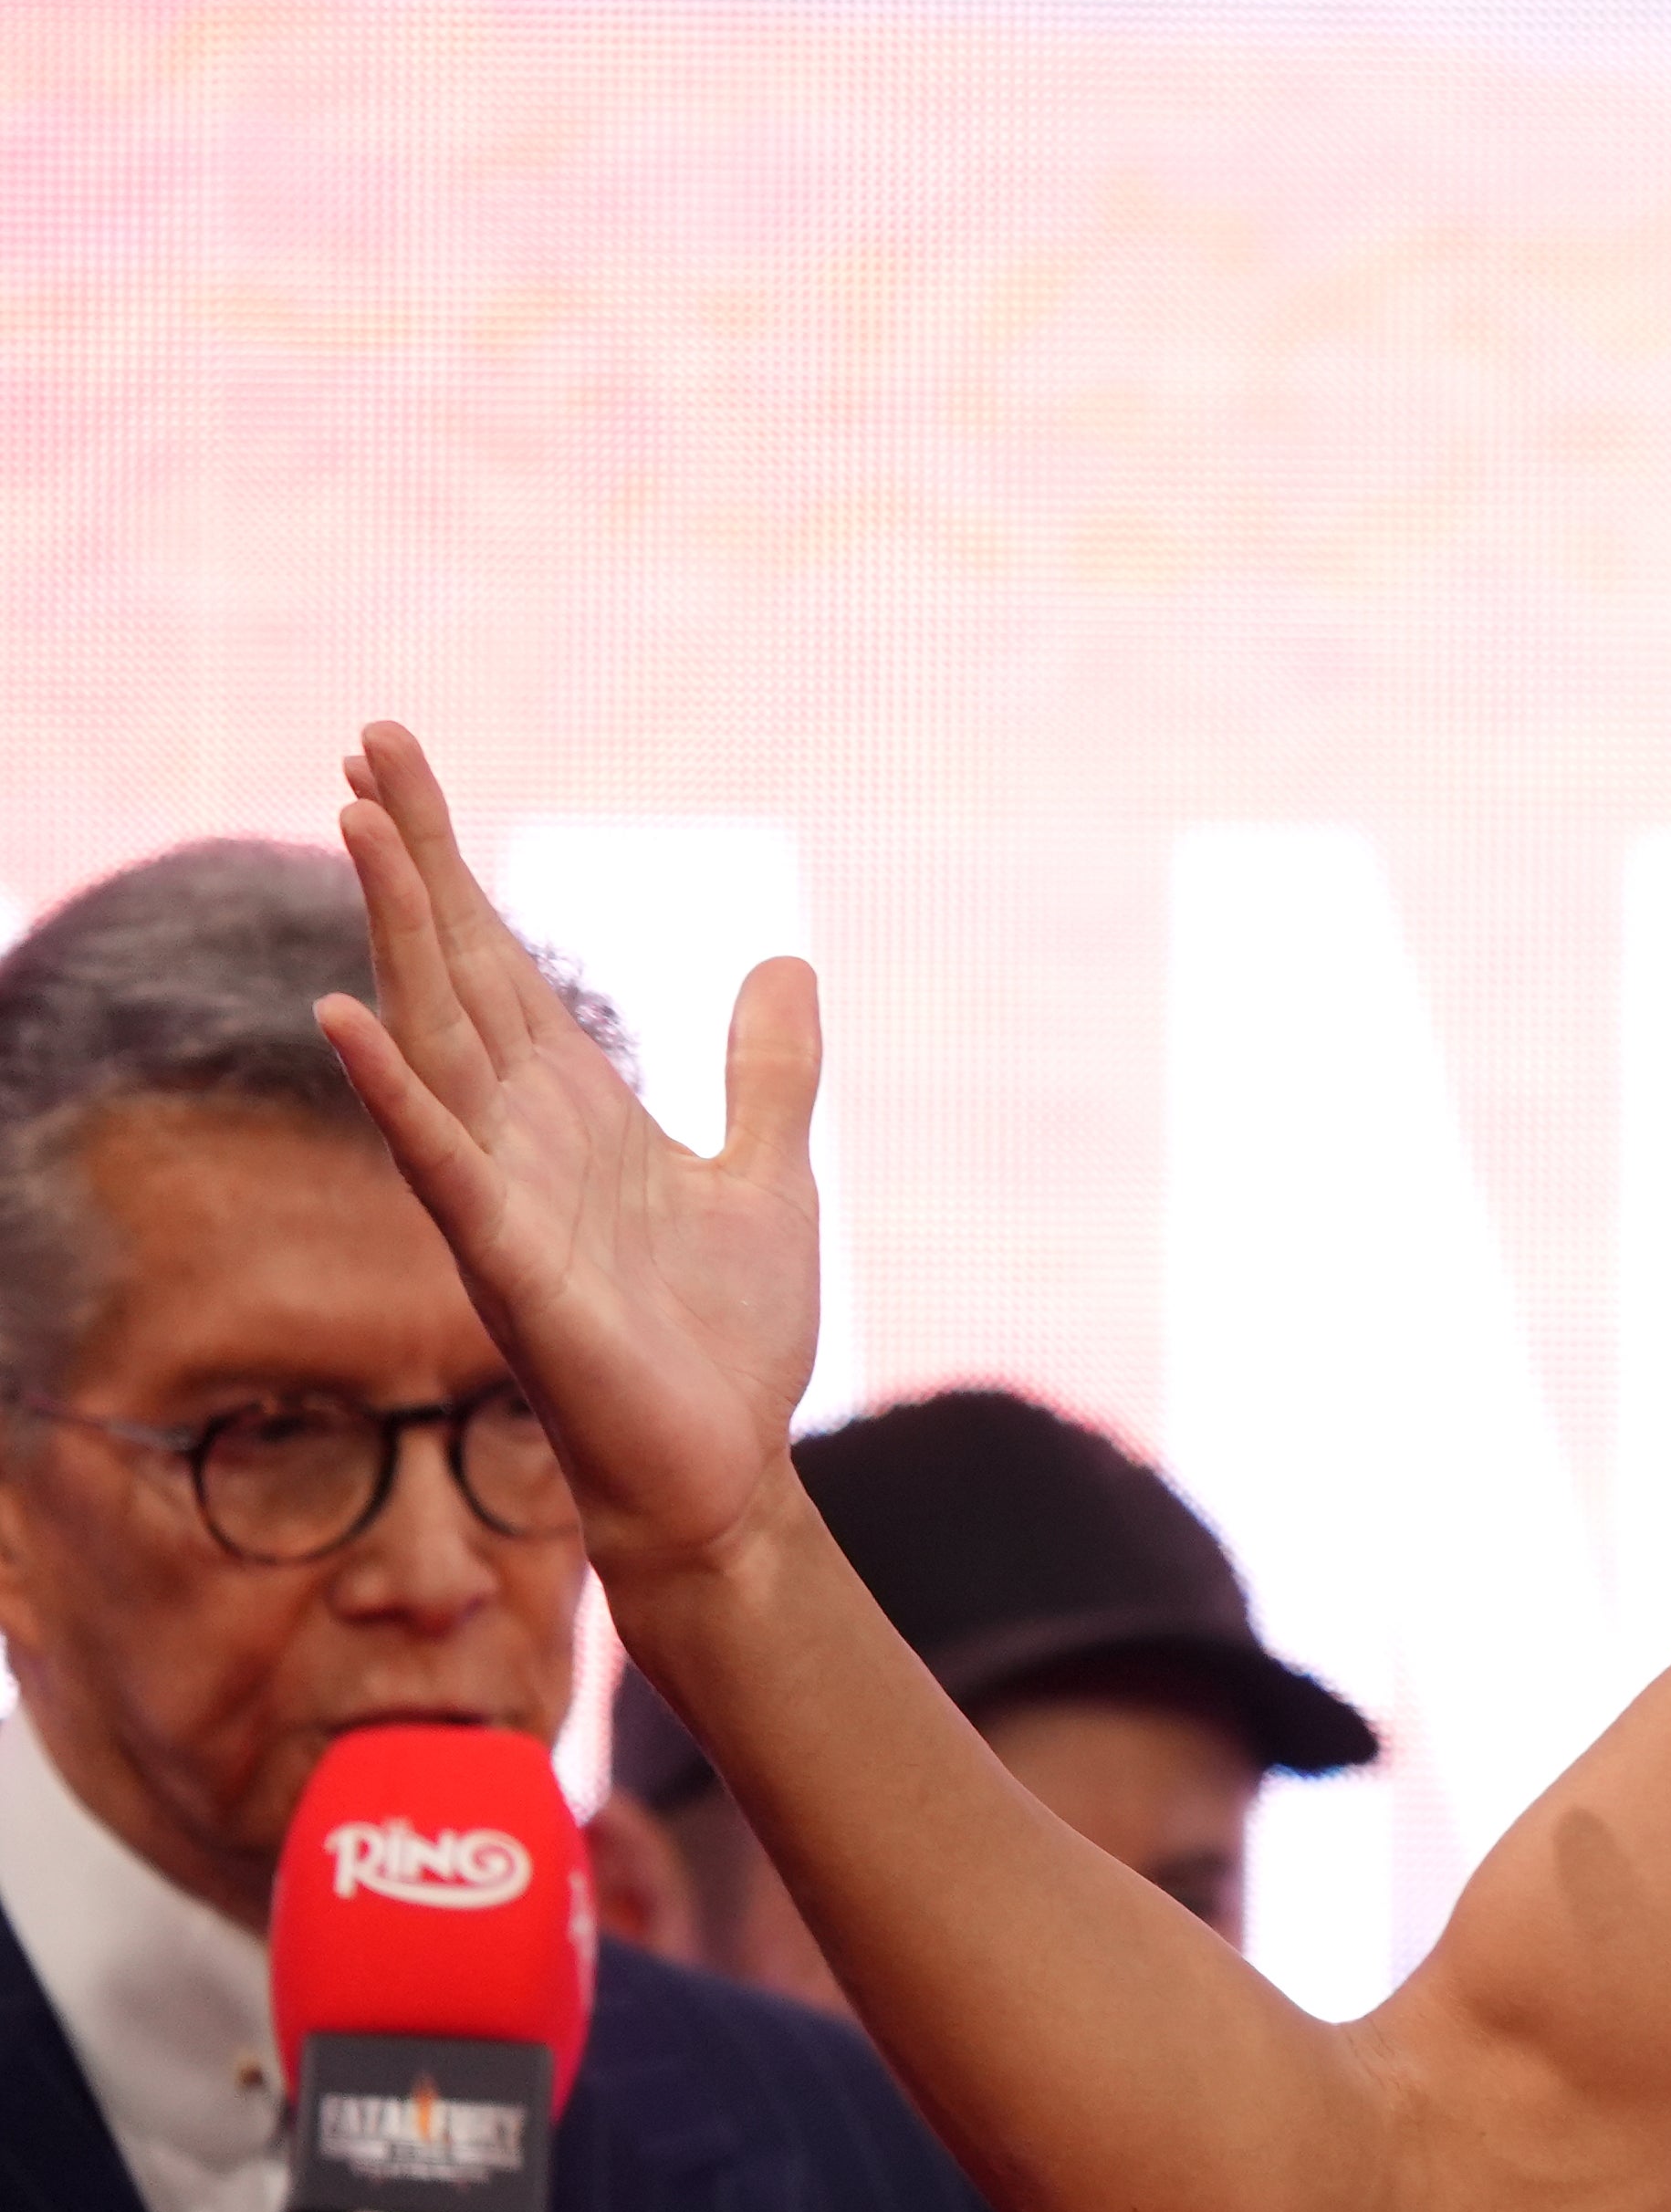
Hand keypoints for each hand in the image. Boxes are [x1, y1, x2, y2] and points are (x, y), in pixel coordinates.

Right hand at [316, 722, 823, 1588]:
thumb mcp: (768, 1172)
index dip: (454, 866)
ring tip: (360, 825)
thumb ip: (766, 1072)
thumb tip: (784, 964)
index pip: (497, 960)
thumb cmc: (725, 1336)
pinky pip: (441, 1163)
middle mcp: (519, 1133)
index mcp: (574, 1107)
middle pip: (453, 968)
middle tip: (368, 745)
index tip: (400, 766)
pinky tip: (344, 1019)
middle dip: (414, 860)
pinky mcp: (509, 1263)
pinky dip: (395, 1092)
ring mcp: (502, 1192)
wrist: (724, 1466)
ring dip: (396, 934)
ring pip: (434, 1037)